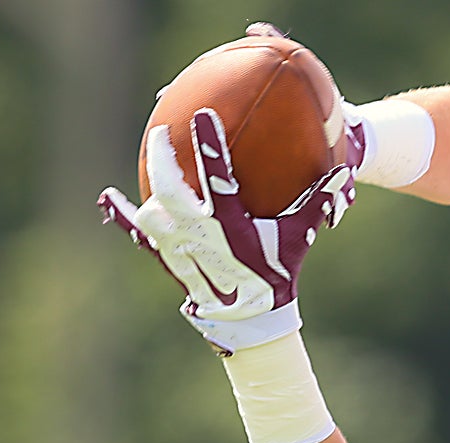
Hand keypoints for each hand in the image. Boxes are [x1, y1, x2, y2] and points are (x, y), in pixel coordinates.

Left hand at [98, 109, 352, 352]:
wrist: (252, 320)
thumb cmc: (277, 274)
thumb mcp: (300, 237)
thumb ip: (316, 203)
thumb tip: (340, 172)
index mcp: (232, 225)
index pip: (218, 178)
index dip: (209, 146)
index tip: (202, 116)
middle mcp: (200, 234)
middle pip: (170, 189)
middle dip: (163, 158)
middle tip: (161, 134)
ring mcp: (180, 248)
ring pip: (152, 212)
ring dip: (148, 187)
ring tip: (148, 164)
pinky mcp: (169, 259)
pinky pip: (140, 235)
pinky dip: (123, 216)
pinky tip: (109, 199)